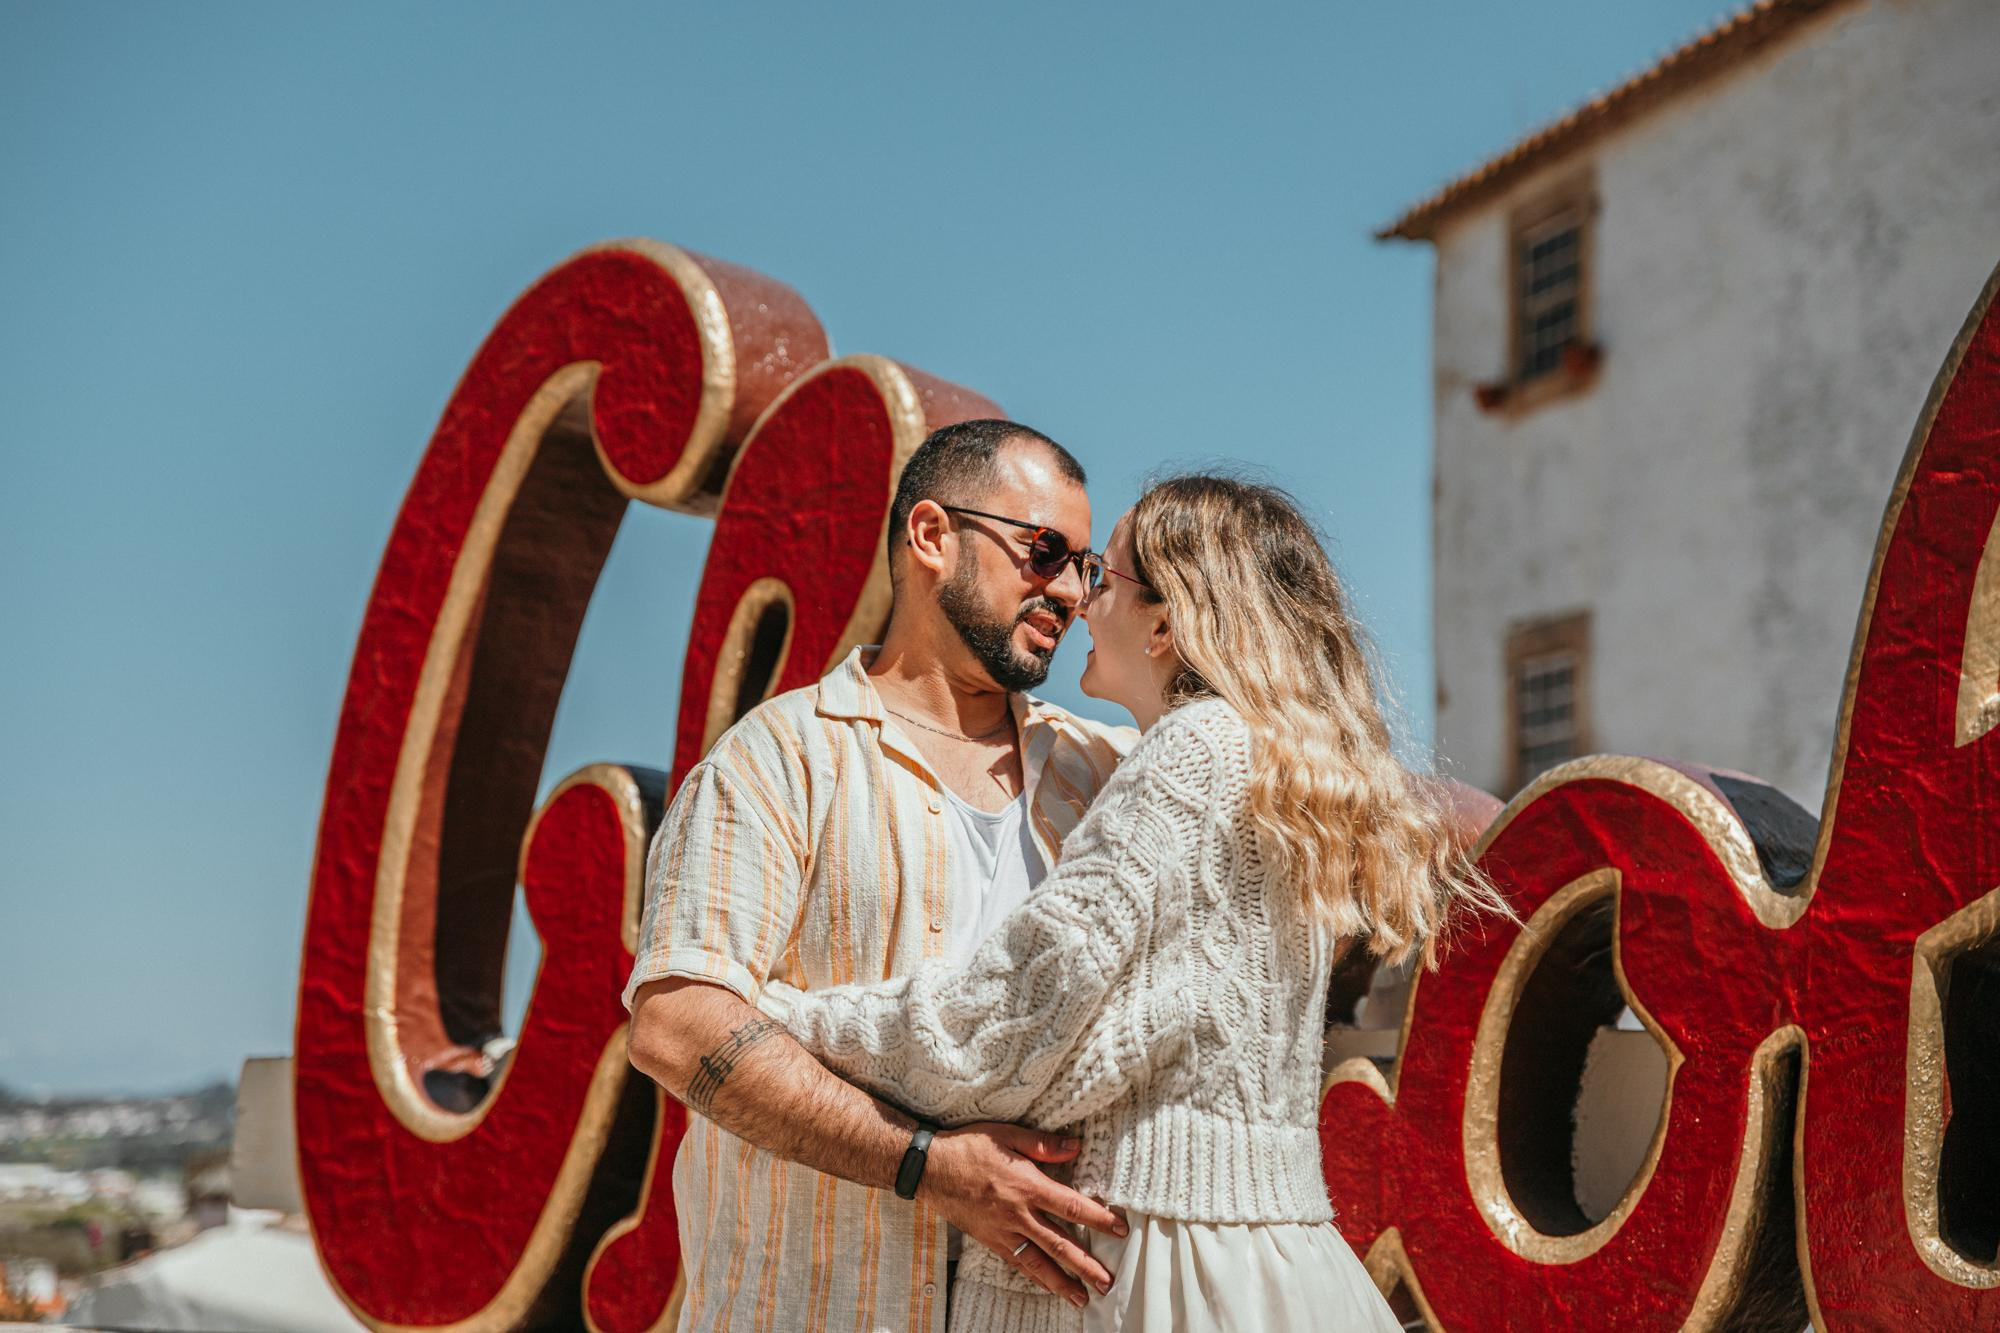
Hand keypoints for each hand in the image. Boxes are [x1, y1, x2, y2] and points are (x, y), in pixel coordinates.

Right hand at [919, 1122, 1126, 1306]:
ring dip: (1062, 1282)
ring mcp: (1003, 1231)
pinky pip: (1017, 1263)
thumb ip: (1043, 1144)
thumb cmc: (969, 1148)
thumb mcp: (1008, 1135)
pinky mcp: (990, 1240)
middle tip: (1107, 1282)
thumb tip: (1076, 1146)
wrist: (930, 1169)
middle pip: (1059, 1244)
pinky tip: (1047, 1286)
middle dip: (1085, 1265)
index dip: (1098, 1219)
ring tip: (1082, 1298)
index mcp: (1027, 1186)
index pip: (1071, 1206)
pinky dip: (1035, 1277)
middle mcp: (1018, 1214)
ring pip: (1038, 1263)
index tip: (1120, 1230)